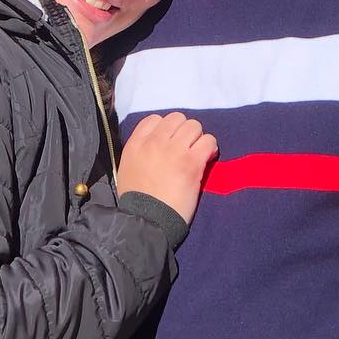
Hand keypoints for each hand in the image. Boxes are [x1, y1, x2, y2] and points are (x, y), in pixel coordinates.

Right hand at [117, 111, 217, 227]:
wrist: (147, 221)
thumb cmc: (137, 201)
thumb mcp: (128, 168)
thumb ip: (141, 151)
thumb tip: (157, 145)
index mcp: (135, 144)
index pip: (154, 119)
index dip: (165, 128)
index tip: (170, 142)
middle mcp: (154, 142)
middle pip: (177, 118)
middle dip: (183, 131)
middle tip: (186, 148)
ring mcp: (174, 150)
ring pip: (194, 126)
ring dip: (198, 138)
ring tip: (197, 153)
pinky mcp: (192, 162)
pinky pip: (208, 141)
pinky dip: (210, 148)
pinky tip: (207, 159)